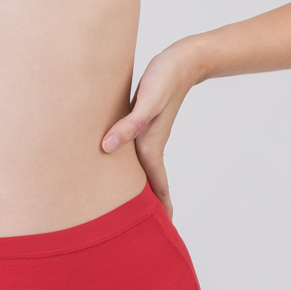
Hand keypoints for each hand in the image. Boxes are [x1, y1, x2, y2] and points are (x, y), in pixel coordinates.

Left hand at [101, 42, 204, 220]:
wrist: (182, 59)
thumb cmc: (166, 77)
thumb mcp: (147, 100)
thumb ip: (130, 123)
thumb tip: (108, 146)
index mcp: (150, 145)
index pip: (157, 186)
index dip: (160, 207)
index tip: (164, 229)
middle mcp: (148, 144)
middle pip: (148, 183)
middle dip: (149, 206)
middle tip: (141, 230)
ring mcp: (146, 135)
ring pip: (141, 170)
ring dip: (140, 189)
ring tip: (132, 207)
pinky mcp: (140, 123)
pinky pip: (133, 151)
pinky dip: (131, 166)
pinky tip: (120, 165)